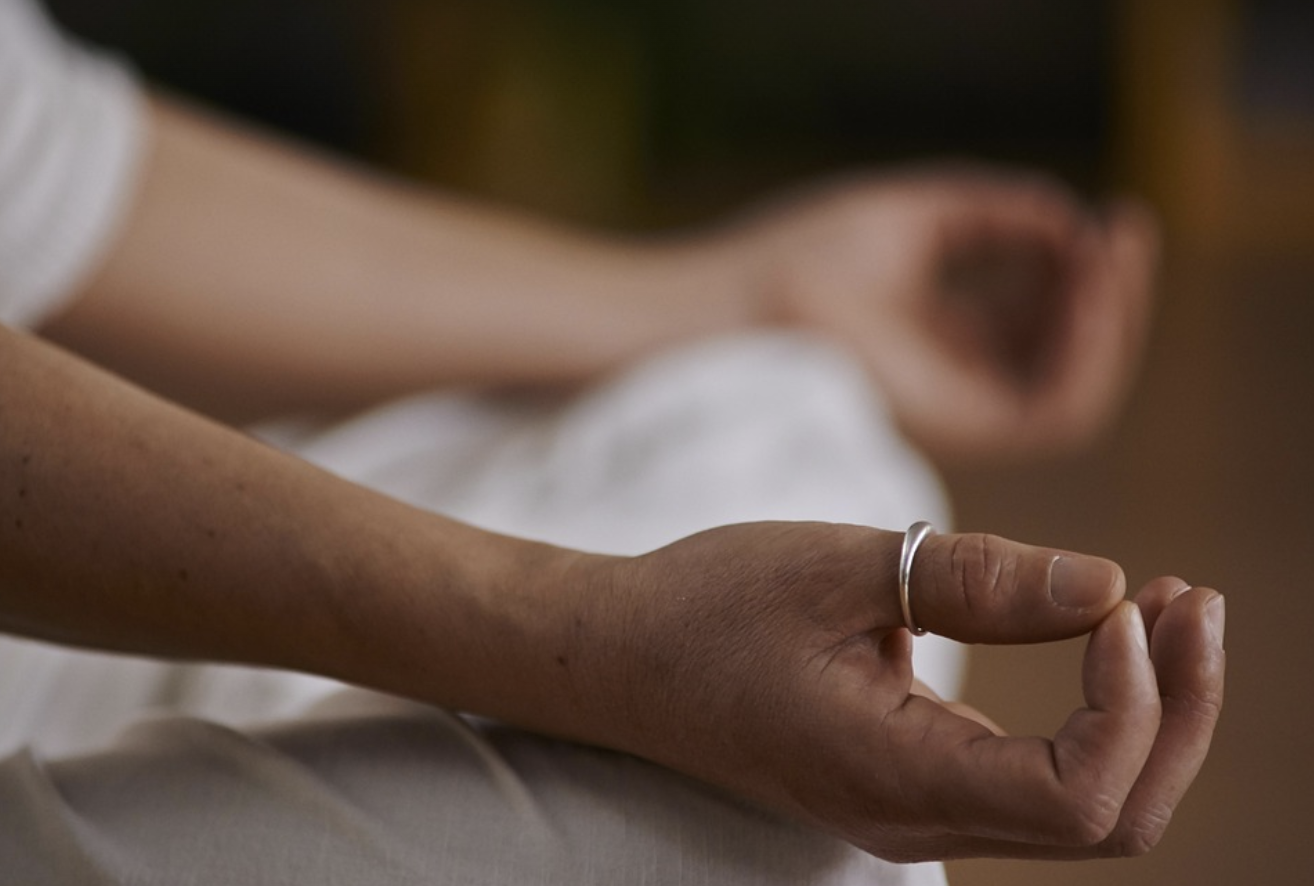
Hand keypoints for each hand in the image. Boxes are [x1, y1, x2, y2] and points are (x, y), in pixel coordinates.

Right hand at [569, 522, 1222, 860]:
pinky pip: (1044, 781)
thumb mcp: (837, 567)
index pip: (1079, 796)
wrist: (619, 658)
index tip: (1121, 601)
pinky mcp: (915, 784)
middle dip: (1180, 713)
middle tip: (1194, 598)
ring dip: (1153, 715)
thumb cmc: (706, 606)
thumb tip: (1110, 586)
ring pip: (1089, 811)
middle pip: (1112, 821)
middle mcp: (915, 819)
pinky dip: (1100, 715)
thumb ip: (976, 580)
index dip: (1136, 704)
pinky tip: (1109, 634)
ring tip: (1171, 607)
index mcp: (891, 775)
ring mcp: (917, 812)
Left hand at [705, 167, 1159, 459]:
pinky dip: (1088, 358)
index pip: (1038, 315)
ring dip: (1110, 322)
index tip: (1107, 214)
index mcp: (938, 336)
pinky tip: (1091, 294)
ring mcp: (956, 414)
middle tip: (1126, 228)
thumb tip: (1071, 221)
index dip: (1081, 267)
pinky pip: (1056, 414)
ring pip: (1073, 389)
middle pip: (1064, 352)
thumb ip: (996, 213)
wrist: (734, 305)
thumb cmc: (795, 259)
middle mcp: (953, 383)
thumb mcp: (914, 216)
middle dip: (1109, 291)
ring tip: (1110, 254)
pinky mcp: (955, 436)